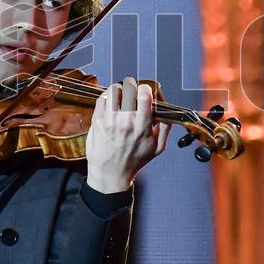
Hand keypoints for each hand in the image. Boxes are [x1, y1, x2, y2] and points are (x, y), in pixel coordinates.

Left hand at [85, 77, 169, 193]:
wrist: (110, 175)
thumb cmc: (133, 162)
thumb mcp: (157, 148)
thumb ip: (165, 128)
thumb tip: (167, 112)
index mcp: (142, 126)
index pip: (144, 95)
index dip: (146, 88)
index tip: (146, 92)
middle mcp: (125, 121)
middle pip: (129, 88)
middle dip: (133, 88)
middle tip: (133, 94)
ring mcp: (109, 120)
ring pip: (114, 90)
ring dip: (119, 91)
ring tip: (121, 98)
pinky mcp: (97, 121)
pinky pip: (101, 98)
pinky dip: (107, 97)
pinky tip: (111, 103)